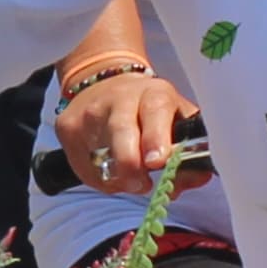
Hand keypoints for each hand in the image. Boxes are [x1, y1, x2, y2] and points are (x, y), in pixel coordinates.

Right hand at [55, 70, 193, 195]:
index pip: (155, 111)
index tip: (158, 162)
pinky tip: (111, 169)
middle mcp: (119, 98)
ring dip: (120, 177)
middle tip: (142, 184)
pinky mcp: (67, 127)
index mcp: (153, 93)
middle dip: (131, 163)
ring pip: (100, 156)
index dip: (156, 138)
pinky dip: (101, 179)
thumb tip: (199, 177)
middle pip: (121, 132)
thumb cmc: (150, 109)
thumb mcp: (175, 119)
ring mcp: (88, 112)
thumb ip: (190, 148)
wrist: (105, 84)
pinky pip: (85, 169)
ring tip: (132, 175)